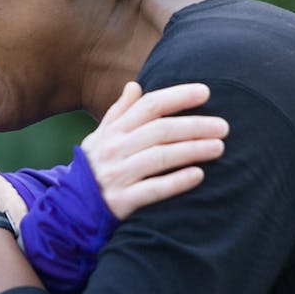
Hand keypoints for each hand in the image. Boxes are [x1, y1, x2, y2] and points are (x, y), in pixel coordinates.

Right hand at [81, 82, 227, 219]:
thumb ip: (119, 112)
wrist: (71, 208)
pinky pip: (153, 189)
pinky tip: (199, 175)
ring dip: (192, 150)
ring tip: (219, 147)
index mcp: (113, 130)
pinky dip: (176, 181)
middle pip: (159, 130)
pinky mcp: (121, 201)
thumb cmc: (94, 168)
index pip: (149, 106)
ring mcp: (117, 175)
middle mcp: (115, 149)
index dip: (178, 96)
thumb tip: (135, 85)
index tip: (206, 92)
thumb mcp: (99, 137)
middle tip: (223, 126)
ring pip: (159, 157)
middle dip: (194, 125)